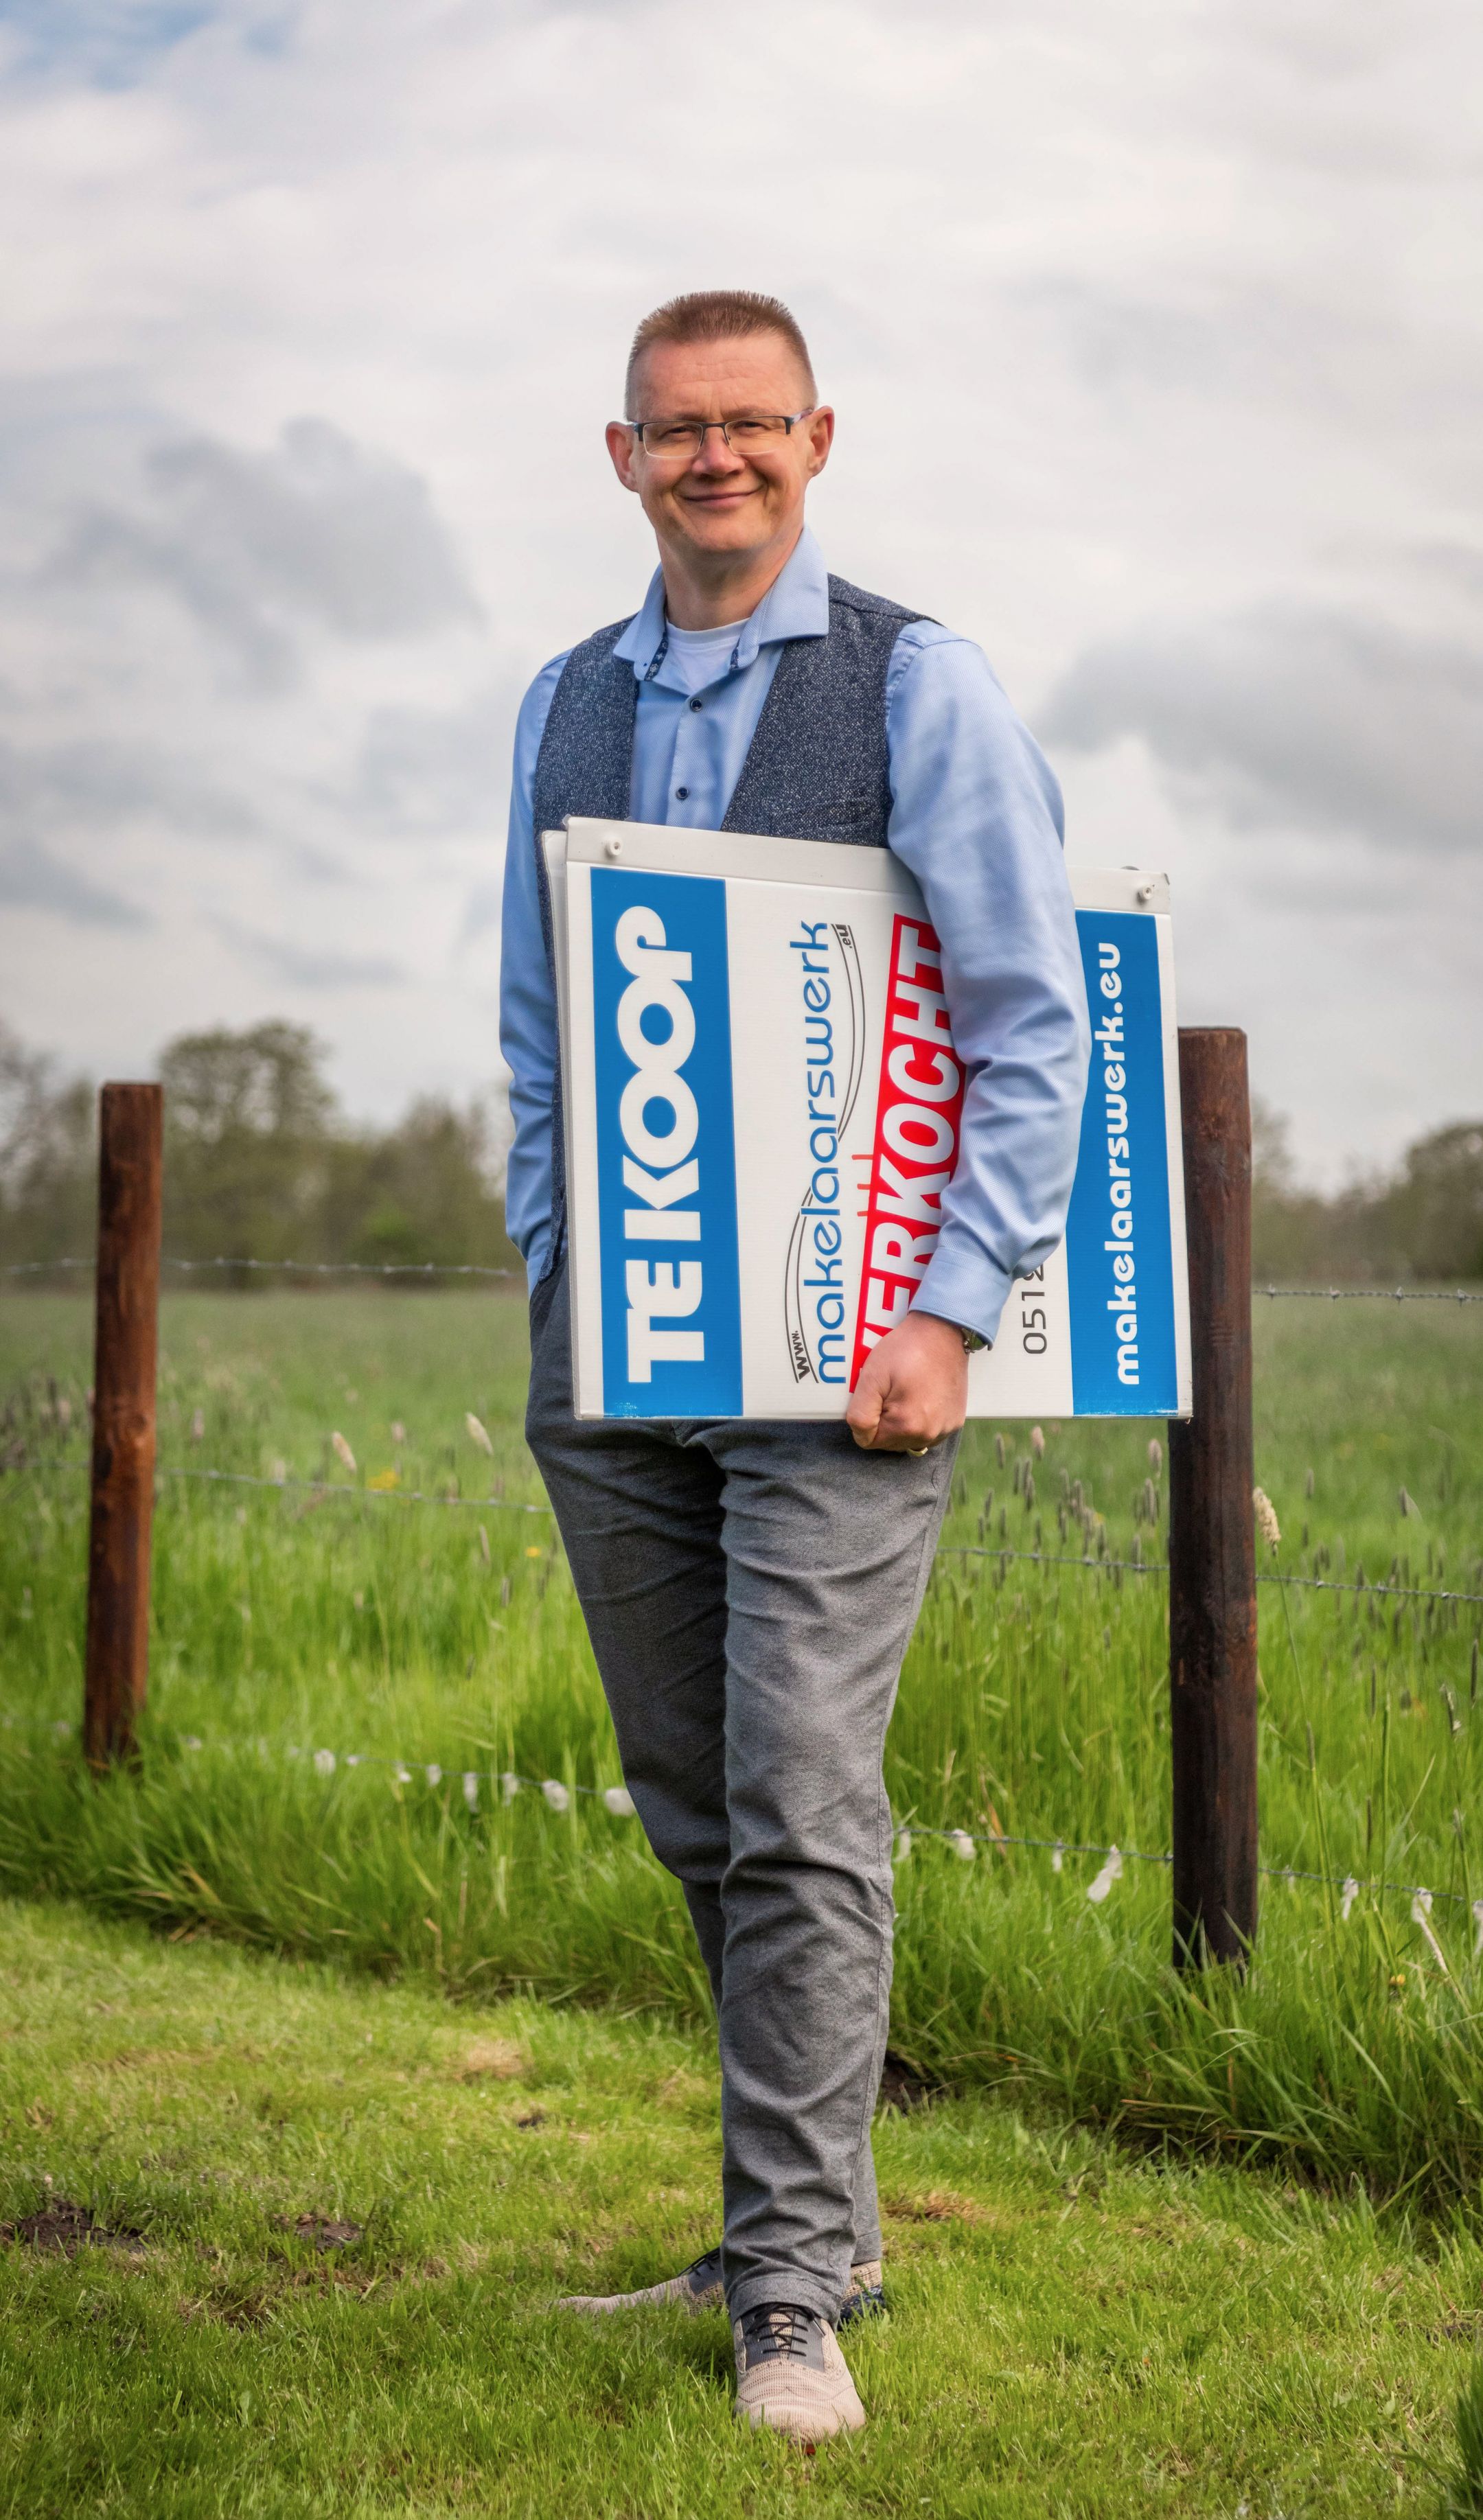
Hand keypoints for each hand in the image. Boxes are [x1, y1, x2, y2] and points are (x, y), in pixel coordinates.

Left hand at [845, 1310, 968, 1453]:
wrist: (942, 1331)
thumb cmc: (905, 1350)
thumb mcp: (871, 1377)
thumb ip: (860, 1414)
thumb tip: (862, 1438)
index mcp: (906, 1426)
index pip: (869, 1441)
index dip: (867, 1418)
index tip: (877, 1395)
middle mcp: (929, 1435)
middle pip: (890, 1443)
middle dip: (884, 1421)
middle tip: (891, 1391)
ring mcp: (945, 1429)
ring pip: (909, 1440)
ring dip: (902, 1423)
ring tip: (907, 1393)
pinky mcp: (955, 1422)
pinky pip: (928, 1433)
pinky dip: (921, 1421)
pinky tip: (921, 1398)